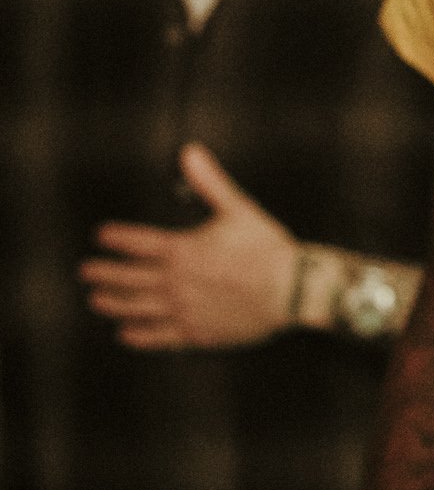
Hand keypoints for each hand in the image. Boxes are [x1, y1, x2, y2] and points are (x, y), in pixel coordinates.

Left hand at [82, 143, 297, 349]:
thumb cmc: (266, 248)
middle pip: (129, 277)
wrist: (291, 291)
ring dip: (114, 303)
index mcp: (183, 250)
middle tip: (86, 271)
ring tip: (96, 301)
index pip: (138, 242)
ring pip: (138, 308)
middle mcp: (177, 282)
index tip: (102, 236)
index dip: (117, 238)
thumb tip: (189, 151)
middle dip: (105, 272)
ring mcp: (185, 310)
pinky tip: (126, 334)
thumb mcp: (237, 209)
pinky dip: (140, 336)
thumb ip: (209, 182)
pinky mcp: (197, 333)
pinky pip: (160, 337)